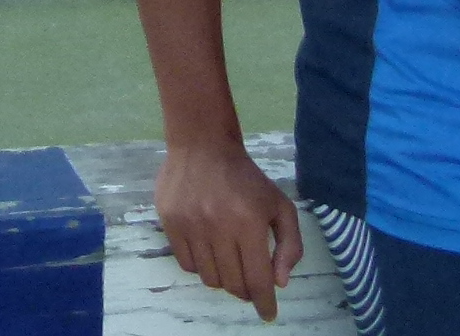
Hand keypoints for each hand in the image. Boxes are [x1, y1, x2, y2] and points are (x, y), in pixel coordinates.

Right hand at [154, 141, 304, 318]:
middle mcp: (219, 227)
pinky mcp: (170, 223)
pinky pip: (188, 265)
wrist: (203, 145)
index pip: (257, 279)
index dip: (264, 303)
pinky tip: (209, 250)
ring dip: (223, 278)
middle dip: (245, 291)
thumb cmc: (247, 178)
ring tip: (229, 262)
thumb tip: (279, 282)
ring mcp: (191, 226)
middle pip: (233, 283)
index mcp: (250, 223)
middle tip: (249, 282)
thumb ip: (289, 245)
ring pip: (209, 278)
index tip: (267, 314)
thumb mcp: (281, 205)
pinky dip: (202, 266)